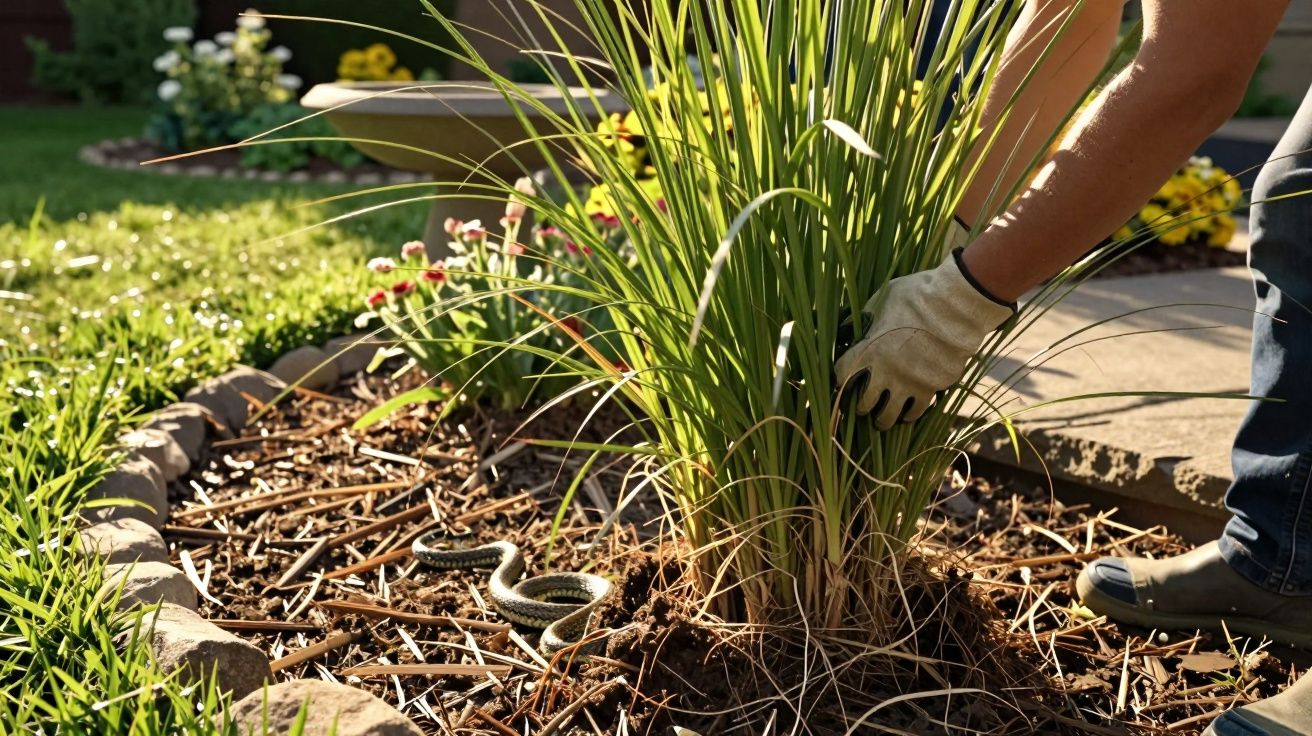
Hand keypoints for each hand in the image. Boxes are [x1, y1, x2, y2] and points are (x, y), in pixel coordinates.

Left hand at [835, 250, 1013, 429]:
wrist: (954, 307)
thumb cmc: (916, 296)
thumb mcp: (882, 298)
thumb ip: (866, 317)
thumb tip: (849, 325)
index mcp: (868, 351)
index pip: (843, 374)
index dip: (840, 379)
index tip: (841, 382)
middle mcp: (885, 373)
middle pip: (864, 403)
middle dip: (861, 407)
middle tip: (862, 408)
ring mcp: (908, 383)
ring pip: (888, 415)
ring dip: (882, 419)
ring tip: (881, 421)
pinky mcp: (930, 388)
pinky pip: (916, 410)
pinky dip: (910, 414)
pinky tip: (907, 415)